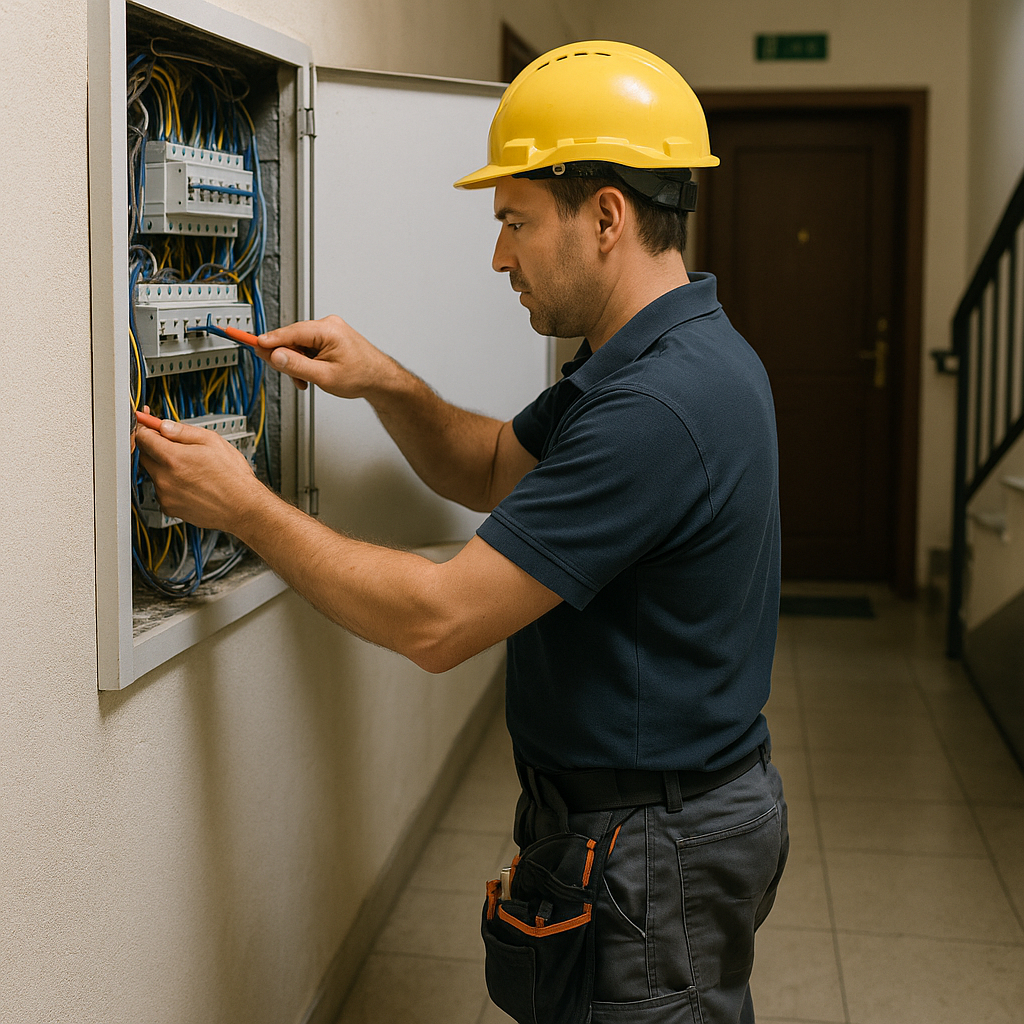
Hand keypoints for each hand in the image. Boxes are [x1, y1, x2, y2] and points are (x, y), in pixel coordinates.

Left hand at [135, 418, 265, 532]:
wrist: (243, 507)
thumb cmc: (233, 477)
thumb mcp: (213, 442)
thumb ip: (184, 431)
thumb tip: (164, 426)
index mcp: (173, 458)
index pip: (143, 438)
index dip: (146, 428)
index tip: (148, 426)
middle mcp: (164, 478)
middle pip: (145, 455)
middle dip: (156, 448)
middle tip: (176, 447)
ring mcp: (165, 495)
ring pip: (154, 474)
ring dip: (165, 468)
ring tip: (191, 469)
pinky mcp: (169, 508)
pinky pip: (162, 491)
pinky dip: (171, 485)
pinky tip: (190, 484)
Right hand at [257, 315, 390, 398]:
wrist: (380, 379)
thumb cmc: (362, 376)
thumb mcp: (325, 376)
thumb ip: (297, 366)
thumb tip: (275, 356)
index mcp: (328, 330)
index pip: (290, 332)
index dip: (269, 340)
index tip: (251, 342)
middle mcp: (328, 325)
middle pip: (292, 338)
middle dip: (286, 358)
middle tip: (286, 374)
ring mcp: (328, 331)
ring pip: (298, 345)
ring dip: (296, 364)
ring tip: (306, 381)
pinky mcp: (328, 339)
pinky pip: (307, 348)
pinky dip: (304, 362)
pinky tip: (310, 375)